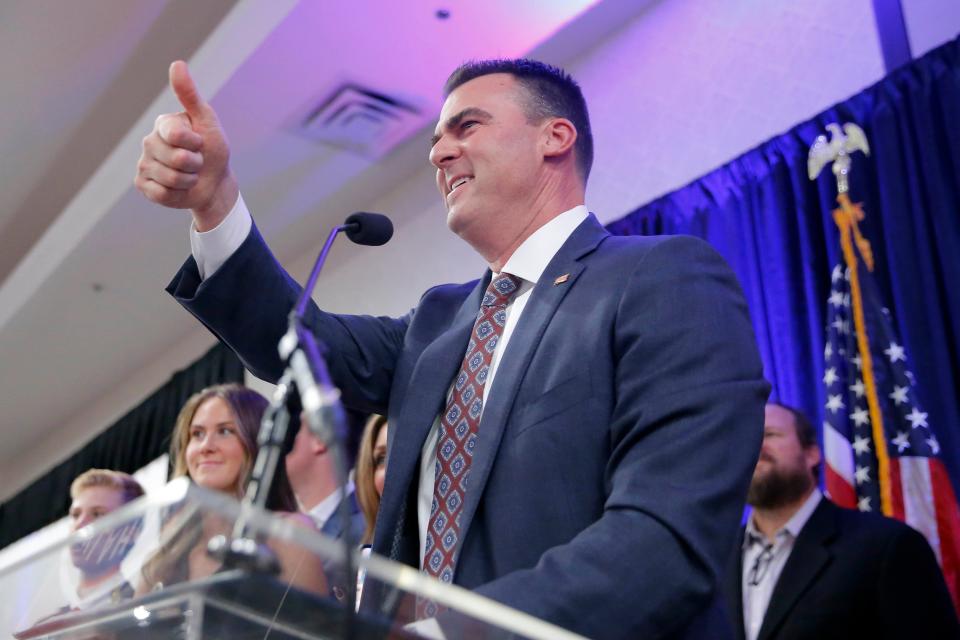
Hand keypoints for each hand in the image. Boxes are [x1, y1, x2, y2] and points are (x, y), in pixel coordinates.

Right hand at [134, 61, 237, 230]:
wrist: (215, 182)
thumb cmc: (212, 149)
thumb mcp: (206, 120)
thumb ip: (190, 95)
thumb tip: (177, 63)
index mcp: (163, 124)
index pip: (176, 134)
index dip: (195, 143)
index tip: (200, 142)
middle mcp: (149, 142)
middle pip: (175, 159)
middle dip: (195, 164)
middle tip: (197, 162)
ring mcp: (144, 164)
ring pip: (170, 178)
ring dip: (188, 180)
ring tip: (190, 175)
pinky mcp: (144, 185)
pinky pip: (160, 193)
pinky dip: (176, 194)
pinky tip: (178, 188)